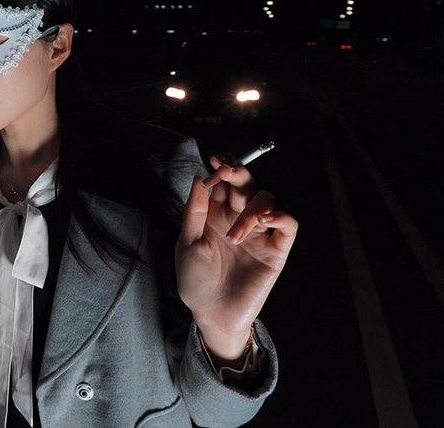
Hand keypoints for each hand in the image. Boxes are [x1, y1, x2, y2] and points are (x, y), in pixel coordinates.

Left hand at [175, 154, 297, 359]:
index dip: (223, 166)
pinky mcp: (276, 250)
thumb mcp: (186, 244)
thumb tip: (201, 178)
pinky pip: (288, 225)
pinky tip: (265, 221)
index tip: (215, 160)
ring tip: (235, 234)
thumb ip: (194, 212)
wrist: (212, 314)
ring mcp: (259, 232)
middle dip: (239, 171)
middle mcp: (238, 218)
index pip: (224, 181)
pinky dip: (281, 216)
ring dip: (251, 207)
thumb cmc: (196, 281)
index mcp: (215, 213)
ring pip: (267, 199)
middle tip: (228, 171)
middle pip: (246, 183)